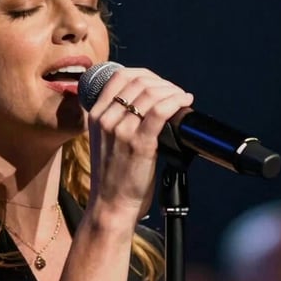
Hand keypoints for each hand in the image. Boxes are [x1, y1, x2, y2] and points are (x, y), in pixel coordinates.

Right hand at [85, 66, 193, 222]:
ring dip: (172, 91)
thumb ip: (117, 121)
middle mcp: (106, 119)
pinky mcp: (139, 143)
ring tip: (181, 98)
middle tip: (175, 93)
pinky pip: (160, 111)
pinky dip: (176, 101)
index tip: (159, 84)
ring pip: (150, 93)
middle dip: (162, 83)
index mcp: (95, 115)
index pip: (120, 77)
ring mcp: (121, 131)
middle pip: (138, 82)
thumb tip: (148, 104)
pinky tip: (184, 102)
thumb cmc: (113, 177)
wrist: (110, 205)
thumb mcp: (106, 141)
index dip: (145, 75)